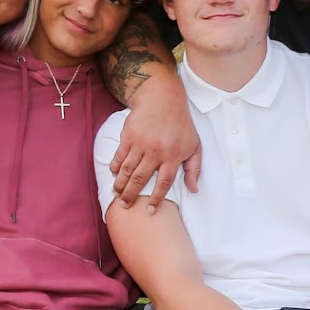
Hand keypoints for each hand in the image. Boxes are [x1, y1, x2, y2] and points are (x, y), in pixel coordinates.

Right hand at [109, 75, 200, 211]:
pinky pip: (120, 156)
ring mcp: (141, 144)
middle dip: (131, 196)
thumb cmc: (181, 124)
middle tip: (124, 206)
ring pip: (128, 170)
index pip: (163, 184)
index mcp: (172, 156)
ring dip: (120, 184)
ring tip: (117, 194)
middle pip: (141, 180)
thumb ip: (194, 169)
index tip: (150, 211)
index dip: (156, 199)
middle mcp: (156, 152)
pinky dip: (115, 167)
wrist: (162, 99)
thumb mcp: (194, 146)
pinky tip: (114, 174)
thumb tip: (194, 190)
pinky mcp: (129, 136)